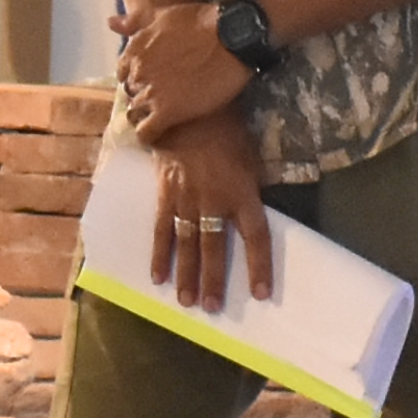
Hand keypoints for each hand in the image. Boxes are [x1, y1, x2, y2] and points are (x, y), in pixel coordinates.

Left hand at [121, 0, 252, 132]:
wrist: (232, 37)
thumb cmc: (201, 22)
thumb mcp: (163, 15)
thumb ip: (134, 21)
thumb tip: (110, 23)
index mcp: (134, 51)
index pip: (123, 74)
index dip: (138, 78)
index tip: (153, 81)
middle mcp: (137, 73)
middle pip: (131, 93)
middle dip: (144, 96)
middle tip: (166, 97)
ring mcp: (151, 94)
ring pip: (136, 114)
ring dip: (147, 116)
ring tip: (166, 116)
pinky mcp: (167, 112)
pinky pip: (147, 133)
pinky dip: (150, 137)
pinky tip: (161, 134)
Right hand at [145, 109, 275, 313]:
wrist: (189, 110)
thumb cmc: (228, 134)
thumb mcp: (251, 159)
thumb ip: (252, 191)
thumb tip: (254, 220)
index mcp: (242, 193)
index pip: (256, 236)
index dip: (259, 266)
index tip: (260, 294)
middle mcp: (215, 201)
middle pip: (216, 248)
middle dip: (215, 280)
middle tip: (212, 308)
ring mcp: (187, 199)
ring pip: (187, 244)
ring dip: (187, 275)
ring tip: (187, 302)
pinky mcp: (165, 195)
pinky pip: (162, 229)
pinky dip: (160, 255)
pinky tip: (157, 277)